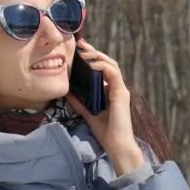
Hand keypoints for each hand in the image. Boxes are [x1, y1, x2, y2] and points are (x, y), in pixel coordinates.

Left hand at [66, 38, 144, 175]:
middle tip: (80, 44)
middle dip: (93, 51)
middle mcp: (116, 88)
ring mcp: (121, 90)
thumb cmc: (105, 132)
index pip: (101, 69)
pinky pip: (113, 74)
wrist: (117, 145)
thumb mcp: (87, 113)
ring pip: (111, 65)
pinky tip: (92, 64)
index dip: (91, 58)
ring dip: (97, 56)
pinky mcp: (122, 93)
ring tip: (84, 51)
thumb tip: (67, 92)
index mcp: (110, 91)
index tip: (79, 50)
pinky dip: (103, 66)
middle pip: (106, 63)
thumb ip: (79, 102)